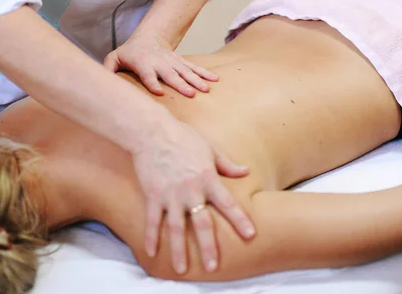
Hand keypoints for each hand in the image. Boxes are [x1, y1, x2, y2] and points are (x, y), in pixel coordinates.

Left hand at [103, 35, 218, 97]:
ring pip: (186, 72)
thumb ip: (108, 68)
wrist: (148, 38)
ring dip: (196, 80)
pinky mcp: (181, 62)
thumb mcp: (115, 58)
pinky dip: (205, 74)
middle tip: (191, 94)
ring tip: (205, 90)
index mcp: (143, 64)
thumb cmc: (129, 53)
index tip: (160, 92)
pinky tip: (214, 80)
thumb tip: (101, 82)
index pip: (148, 75)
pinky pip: (194, 68)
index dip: (153, 83)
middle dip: (181, 84)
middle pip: (171, 75)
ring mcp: (172, 62)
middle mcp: (160, 63)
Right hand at [132, 120, 255, 273]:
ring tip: (181, 270)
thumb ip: (227, 164)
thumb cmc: (183, 137)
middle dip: (209, 246)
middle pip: (202, 223)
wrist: (152, 131)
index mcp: (208, 178)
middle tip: (213, 267)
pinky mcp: (153, 195)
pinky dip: (151, 237)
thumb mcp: (210, 148)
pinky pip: (153, 220)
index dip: (239, 219)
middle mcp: (191, 190)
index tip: (250, 234)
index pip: (228, 203)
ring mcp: (171, 194)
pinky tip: (152, 252)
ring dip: (179, 250)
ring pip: (176, 228)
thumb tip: (246, 171)